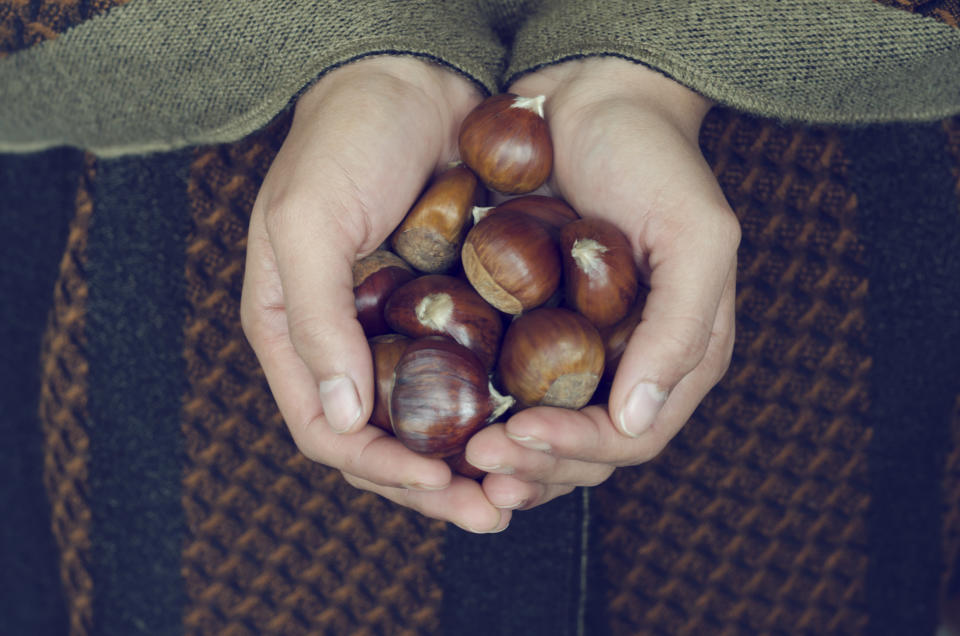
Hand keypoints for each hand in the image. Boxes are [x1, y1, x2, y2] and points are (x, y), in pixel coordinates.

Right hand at [240, 56, 509, 532]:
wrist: (411, 77)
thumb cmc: (346, 139)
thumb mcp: (308, 222)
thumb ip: (314, 320)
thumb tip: (342, 419)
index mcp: (291, 330)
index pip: (325, 429)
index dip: (378, 468)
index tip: (438, 485)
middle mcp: (342, 341)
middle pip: (378, 441)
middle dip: (429, 486)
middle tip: (490, 513)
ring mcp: (395, 328)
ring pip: (425, 421)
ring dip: (465, 462)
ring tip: (517, 491)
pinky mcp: (444, 309)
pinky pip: (464, 377)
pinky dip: (489, 411)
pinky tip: (529, 428)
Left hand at [464, 57, 739, 509]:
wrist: (596, 97)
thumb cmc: (654, 160)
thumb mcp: (696, 238)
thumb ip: (680, 331)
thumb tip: (635, 421)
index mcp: (677, 354)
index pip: (633, 436)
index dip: (579, 449)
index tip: (520, 438)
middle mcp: (628, 363)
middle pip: (586, 448)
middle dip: (536, 462)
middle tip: (480, 458)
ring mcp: (578, 347)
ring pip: (545, 428)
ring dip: (508, 452)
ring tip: (462, 456)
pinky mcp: (533, 324)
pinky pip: (509, 384)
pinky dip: (483, 408)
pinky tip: (447, 416)